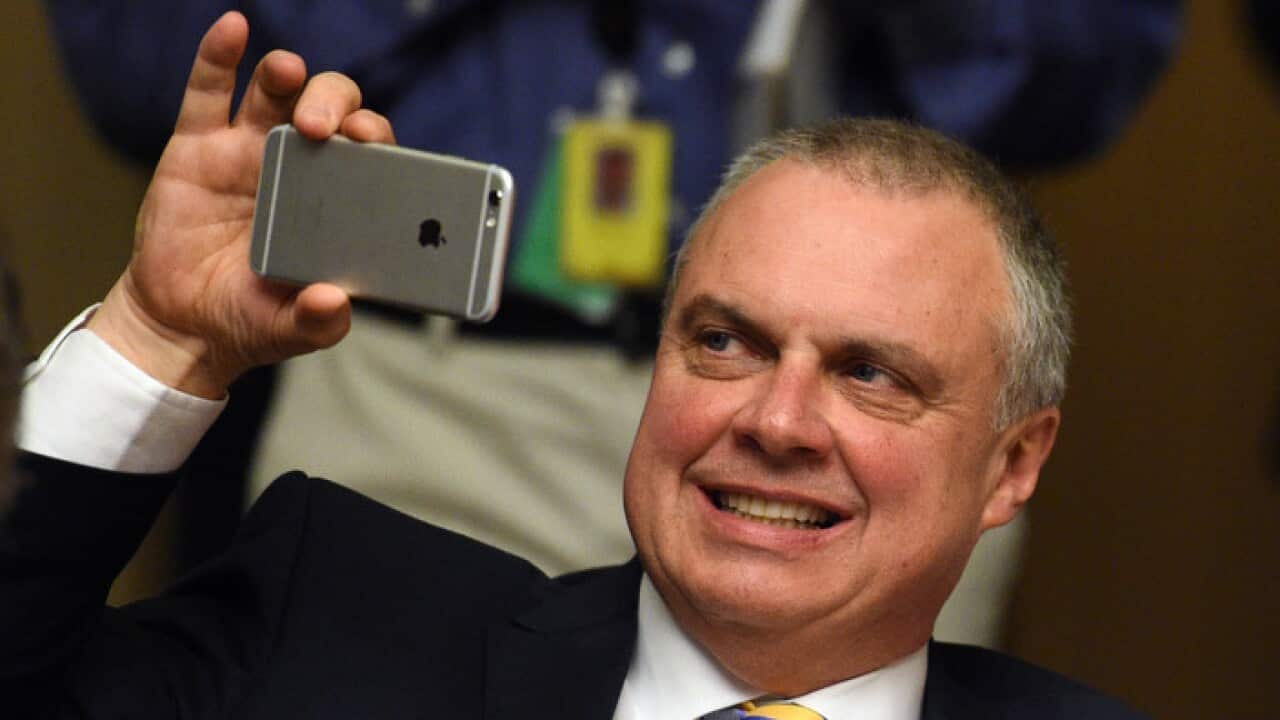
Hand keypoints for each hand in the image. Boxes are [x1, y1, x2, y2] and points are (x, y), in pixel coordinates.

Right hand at [87, 11, 395, 398]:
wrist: (183, 323)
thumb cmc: (250, 318)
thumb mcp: (290, 329)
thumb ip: (318, 322)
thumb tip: (335, 302)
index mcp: (338, 202)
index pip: (371, 155)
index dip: (376, 140)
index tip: (372, 142)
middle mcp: (300, 166)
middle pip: (330, 111)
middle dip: (334, 106)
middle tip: (323, 128)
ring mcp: (248, 150)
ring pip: (276, 92)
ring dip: (287, 75)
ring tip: (287, 74)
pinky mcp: (197, 146)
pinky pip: (209, 90)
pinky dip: (220, 55)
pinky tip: (233, 29)